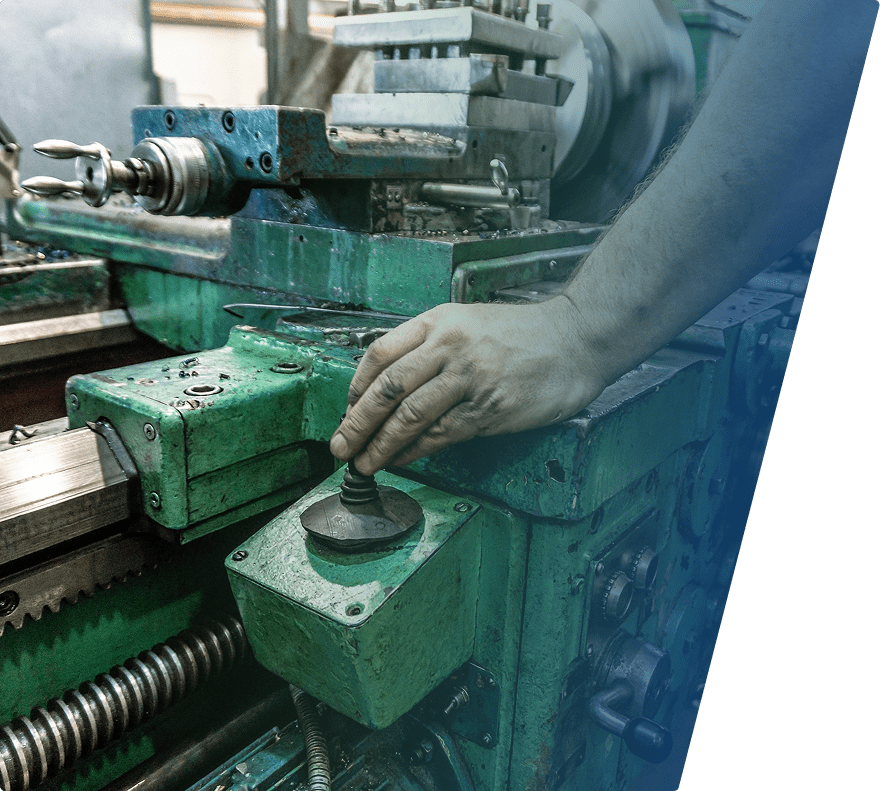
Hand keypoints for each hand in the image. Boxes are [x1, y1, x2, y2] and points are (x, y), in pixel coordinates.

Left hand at [329, 298, 605, 474]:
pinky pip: (442, 435)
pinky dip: (415, 451)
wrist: (576, 340)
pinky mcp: (491, 409)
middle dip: (357, 423)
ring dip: (380, 445)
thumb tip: (392, 387)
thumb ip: (432, 346)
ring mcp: (470, 378)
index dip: (356, 386)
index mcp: (439, 322)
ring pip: (409, 416)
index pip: (380, 353)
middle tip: (340, 446)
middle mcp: (449, 346)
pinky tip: (401, 461)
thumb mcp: (469, 322)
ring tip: (364, 464)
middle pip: (387, 388)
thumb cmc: (523, 334)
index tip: (348, 410)